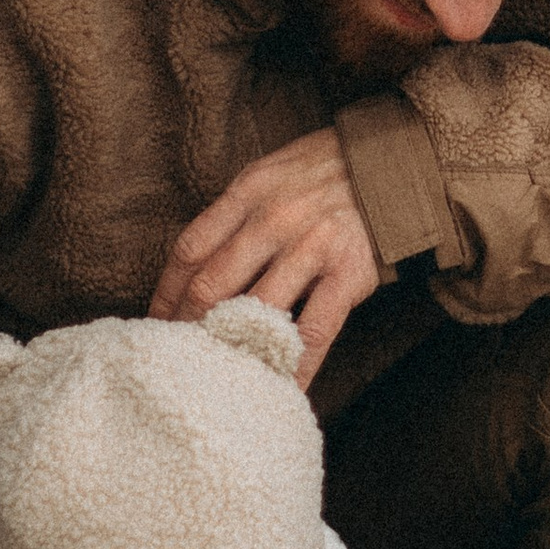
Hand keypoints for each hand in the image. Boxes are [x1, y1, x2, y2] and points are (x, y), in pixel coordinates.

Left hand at [149, 125, 380, 377]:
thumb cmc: (323, 172)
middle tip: (176, 359)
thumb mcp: (270, 174)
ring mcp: (311, 248)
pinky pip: (312, 331)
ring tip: (217, 376)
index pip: (190, 250)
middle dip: (187, 328)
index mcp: (248, 192)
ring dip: (232, 348)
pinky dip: (294, 365)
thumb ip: (235, 214)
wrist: (394, 162)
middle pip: (212, 285)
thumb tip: (195, 269)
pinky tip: (281, 387)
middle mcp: (274, 219)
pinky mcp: (347, 274)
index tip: (156, 324)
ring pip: (255, 311)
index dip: (166, 293)